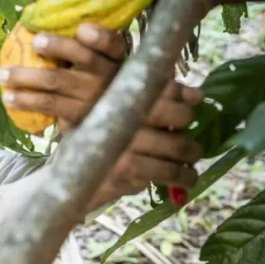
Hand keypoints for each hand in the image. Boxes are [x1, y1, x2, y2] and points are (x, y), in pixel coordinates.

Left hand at [0, 23, 126, 131]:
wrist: (101, 118)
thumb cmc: (87, 76)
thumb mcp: (90, 57)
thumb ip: (73, 39)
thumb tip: (31, 13)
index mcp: (112, 55)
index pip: (111, 43)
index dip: (99, 37)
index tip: (82, 29)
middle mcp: (106, 75)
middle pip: (83, 58)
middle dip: (58, 47)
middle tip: (35, 42)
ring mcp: (92, 97)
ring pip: (56, 81)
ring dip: (25, 77)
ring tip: (3, 75)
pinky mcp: (77, 115)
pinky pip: (48, 104)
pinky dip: (26, 100)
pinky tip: (9, 97)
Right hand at [89, 81, 204, 209]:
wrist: (68, 177)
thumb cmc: (95, 139)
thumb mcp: (114, 113)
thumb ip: (151, 100)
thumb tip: (196, 94)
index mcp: (114, 96)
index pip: (156, 85)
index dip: (181, 91)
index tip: (196, 98)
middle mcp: (119, 116)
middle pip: (170, 112)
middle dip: (187, 121)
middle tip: (187, 123)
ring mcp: (122, 145)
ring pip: (175, 144)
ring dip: (192, 152)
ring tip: (193, 156)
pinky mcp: (126, 171)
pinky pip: (166, 171)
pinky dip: (184, 176)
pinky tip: (188, 177)